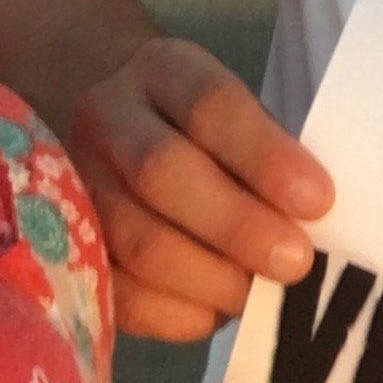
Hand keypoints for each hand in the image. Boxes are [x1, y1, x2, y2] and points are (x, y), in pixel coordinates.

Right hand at [69, 35, 333, 339]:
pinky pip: (115, 292)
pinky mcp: (64, 248)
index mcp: (163, 71)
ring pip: (134, 239)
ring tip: (258, 295)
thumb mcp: (237, 110)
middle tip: (295, 262)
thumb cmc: (206, 130)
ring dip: (208, 277)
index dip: (265, 156)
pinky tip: (214, 311)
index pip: (212, 106)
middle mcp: (107, 118)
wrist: (111, 125)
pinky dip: (173, 311)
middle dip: (237, 226)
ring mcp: (72, 183)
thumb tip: (317, 224)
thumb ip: (271, 154)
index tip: (319, 200)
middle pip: (163, 174)